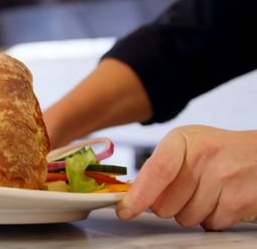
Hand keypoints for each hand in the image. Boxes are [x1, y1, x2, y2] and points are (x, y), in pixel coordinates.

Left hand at [116, 125, 256, 229]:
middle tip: (187, 190)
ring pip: (185, 218)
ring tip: (207, 192)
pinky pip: (209, 225)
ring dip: (192, 213)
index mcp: (182, 141)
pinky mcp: (239, 201)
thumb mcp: (185, 146)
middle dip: (170, 205)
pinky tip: (221, 200)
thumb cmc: (216, 152)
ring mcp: (224, 178)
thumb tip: (132, 197)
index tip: (125, 210)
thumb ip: (159, 168)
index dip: (138, 196)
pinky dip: (212, 218)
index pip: (156, 171)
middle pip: (165, 205)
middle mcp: (203, 157)